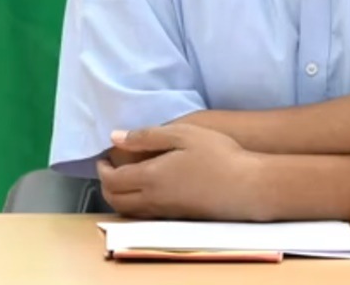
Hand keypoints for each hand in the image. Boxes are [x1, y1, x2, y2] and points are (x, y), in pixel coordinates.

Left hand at [97, 123, 265, 219]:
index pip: (113, 180)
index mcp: (151, 177)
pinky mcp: (179, 216)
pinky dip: (135, 204)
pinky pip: (145, 214)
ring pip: (129, 210)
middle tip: (109, 169)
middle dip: (106, 185)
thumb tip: (116, 138)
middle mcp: (154, 199)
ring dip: (119, 196)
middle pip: (116, 199)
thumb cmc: (218, 154)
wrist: (247, 186)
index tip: (103, 158)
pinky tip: (148, 190)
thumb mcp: (183, 133)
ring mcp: (166, 211)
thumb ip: (146, 135)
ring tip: (125, 179)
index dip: (102, 169)